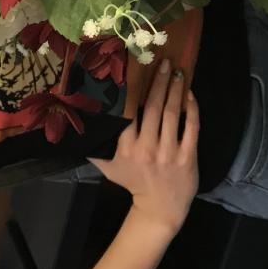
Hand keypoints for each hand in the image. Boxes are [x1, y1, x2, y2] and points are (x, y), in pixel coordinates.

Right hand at [90, 59, 198, 235]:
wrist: (160, 207)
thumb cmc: (132, 182)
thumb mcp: (108, 166)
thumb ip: (94, 145)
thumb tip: (75, 121)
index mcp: (126, 147)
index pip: (129, 111)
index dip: (134, 88)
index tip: (139, 68)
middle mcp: (147, 148)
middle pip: (154, 107)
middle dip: (160, 81)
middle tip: (164, 62)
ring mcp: (169, 152)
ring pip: (173, 113)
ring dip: (176, 90)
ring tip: (178, 72)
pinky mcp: (187, 156)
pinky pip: (192, 127)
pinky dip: (192, 108)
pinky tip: (189, 95)